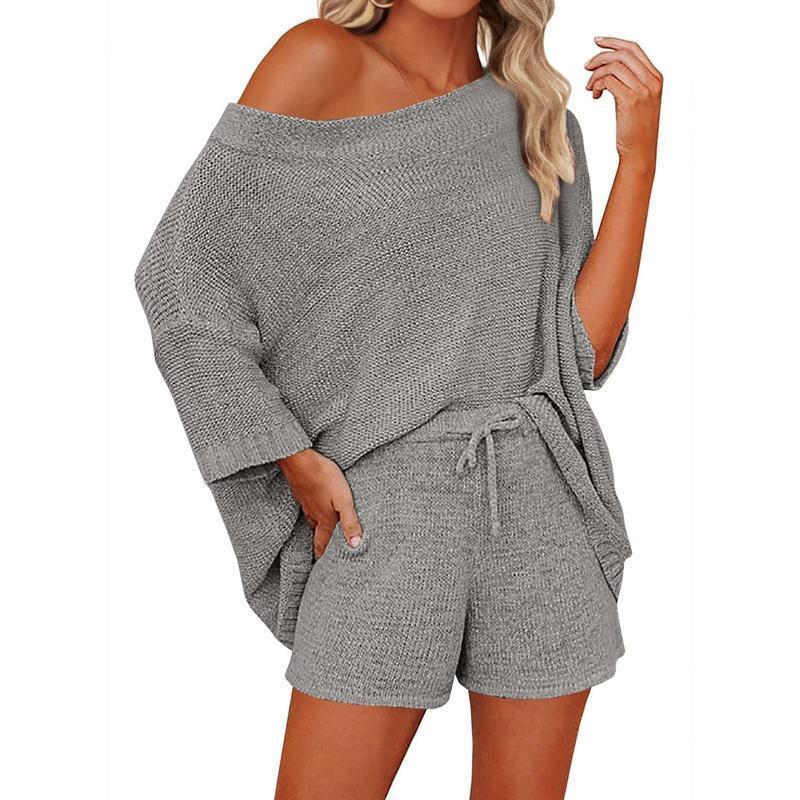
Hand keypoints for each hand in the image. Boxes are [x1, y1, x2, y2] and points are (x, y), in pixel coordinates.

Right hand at [276, 449, 362, 557]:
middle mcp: (313, 515)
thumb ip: (349, 522)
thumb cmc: (324, 478)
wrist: (299, 459)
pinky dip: (314, 514)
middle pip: (317, 536)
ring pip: (312, 522)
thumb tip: (355, 546)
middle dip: (320, 547)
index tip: (324, 571)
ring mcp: (306, 504)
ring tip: (324, 535)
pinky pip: (309, 509)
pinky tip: (318, 509)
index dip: (322, 559)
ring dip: (318, 531)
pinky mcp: (303, 493)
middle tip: (324, 557)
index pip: (321, 546)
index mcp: (324, 520)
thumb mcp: (343, 500)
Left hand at [584, 36, 661, 171]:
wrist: (640, 152)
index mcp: (656, 78)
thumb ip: (632, 82)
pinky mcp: (630, 100)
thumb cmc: (636, 130)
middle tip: (587, 67)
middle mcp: (651, 81)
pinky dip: (597, 85)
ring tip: (591, 88)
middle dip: (600, 57)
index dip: (614, 42)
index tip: (597, 43)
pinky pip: (608, 81)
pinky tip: (595, 96)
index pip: (634, 49)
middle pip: (623, 53)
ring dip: (596, 75)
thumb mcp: (639, 101)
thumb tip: (611, 67)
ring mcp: (642, 90)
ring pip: (613, 66)